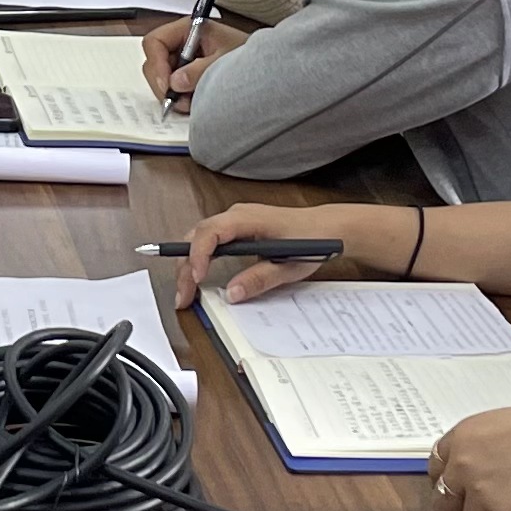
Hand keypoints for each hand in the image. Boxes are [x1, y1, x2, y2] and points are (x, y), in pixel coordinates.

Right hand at [141, 14, 252, 108]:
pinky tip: (193, 101)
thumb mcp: (223, 61)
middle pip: (154, 62)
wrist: (263, 66)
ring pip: (162, 77)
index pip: (155, 42)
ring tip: (190, 102)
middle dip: (162, 83)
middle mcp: (180, 42)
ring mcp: (182, 58)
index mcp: (187, 29)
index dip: (156, 63)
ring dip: (172, 93)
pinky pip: (172, 86)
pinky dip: (179, 97)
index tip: (166, 85)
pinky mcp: (186, 73)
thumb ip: (198, 71)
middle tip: (177, 101)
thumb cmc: (247, 54)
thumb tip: (175, 83)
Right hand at [173, 200, 370, 307]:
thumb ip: (260, 279)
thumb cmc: (312, 240)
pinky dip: (198, 258)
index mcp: (250, 218)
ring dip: (188, 263)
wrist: (327, 227)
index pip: (212, 231)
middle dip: (185, 266)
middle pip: (198, 235)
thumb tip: (232, 293)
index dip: (199, 254)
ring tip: (185, 292)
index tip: (196, 278)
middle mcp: (237, 214)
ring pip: (199, 237)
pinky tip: (196, 277)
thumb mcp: (289, 266)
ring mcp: (235, 219)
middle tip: (183, 296)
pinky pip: (208, 240)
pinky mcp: (237, 228)